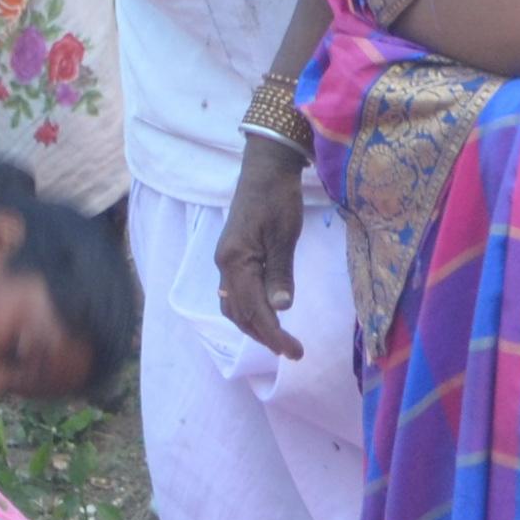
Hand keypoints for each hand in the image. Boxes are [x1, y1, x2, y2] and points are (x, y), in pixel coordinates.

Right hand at [216, 139, 309, 358]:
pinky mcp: (233, 256)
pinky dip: (247, 311)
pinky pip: (234, 293)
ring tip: (278, 340)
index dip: (274, 334)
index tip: (295, 352)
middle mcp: (224, 265)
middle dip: (264, 336)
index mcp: (235, 261)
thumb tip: (280, 309)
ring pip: (233, 306)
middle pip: (239, 314)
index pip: (254, 309)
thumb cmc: (277, 197)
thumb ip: (280, 274)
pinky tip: (263, 316)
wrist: (264, 167)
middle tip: (292, 351)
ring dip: (254, 327)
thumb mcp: (284, 236)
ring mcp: (225, 261)